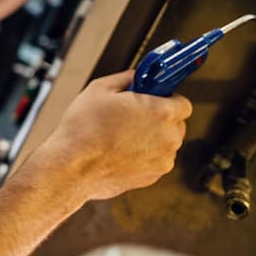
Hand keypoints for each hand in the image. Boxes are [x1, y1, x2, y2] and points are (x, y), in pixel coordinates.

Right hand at [25, 70, 190, 202]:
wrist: (71, 167)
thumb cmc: (83, 129)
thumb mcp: (100, 89)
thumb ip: (127, 78)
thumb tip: (136, 78)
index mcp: (162, 112)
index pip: (183, 103)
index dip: (167, 99)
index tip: (154, 98)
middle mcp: (169, 138)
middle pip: (176, 124)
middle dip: (160, 119)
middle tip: (134, 115)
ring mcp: (162, 160)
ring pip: (166, 144)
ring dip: (152, 139)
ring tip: (122, 136)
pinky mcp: (152, 177)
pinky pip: (155, 161)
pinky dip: (144, 156)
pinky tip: (120, 151)